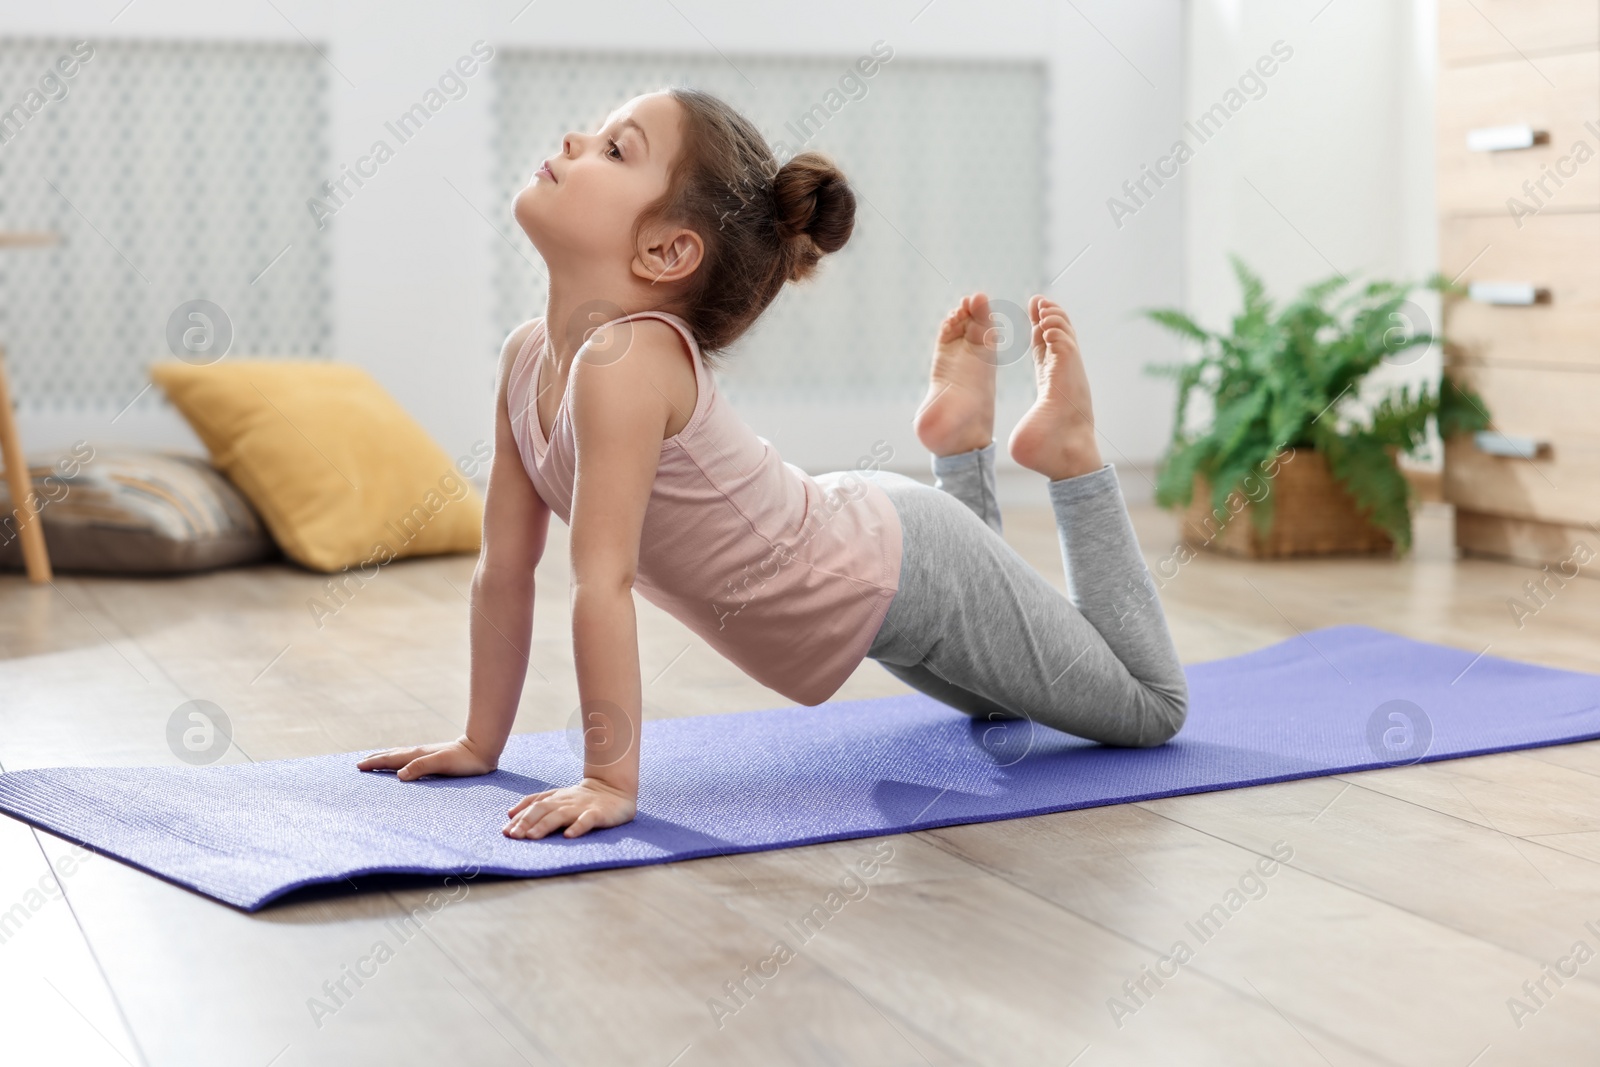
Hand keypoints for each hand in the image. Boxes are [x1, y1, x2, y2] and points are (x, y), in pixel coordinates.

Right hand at [357, 736, 497, 780]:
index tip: (358, 766)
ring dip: (386, 759)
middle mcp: (419, 753)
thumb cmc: (465, 761)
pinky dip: (400, 761)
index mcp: (418, 755)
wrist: (482, 750)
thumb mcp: (442, 764)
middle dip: (376, 759)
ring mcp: (426, 755)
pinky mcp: (434, 758)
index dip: (375, 763)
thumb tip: (399, 775)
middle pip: (393, 755)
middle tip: (360, 764)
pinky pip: (410, 760)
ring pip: (401, 756)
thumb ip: (421, 767)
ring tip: (376, 761)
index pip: (391, 759)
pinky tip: (403, 765)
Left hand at [504, 777, 636, 839]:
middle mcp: (565, 802)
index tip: (506, 831)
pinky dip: (577, 827)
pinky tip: (569, 836)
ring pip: (560, 815)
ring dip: (544, 825)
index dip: (519, 817)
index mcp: (555, 799)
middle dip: (526, 822)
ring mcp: (581, 807)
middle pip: (542, 810)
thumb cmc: (582, 798)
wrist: (614, 788)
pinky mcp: (598, 814)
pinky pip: (587, 820)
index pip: (533, 805)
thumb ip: (535, 804)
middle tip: (513, 836)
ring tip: (531, 837)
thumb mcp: (557, 798)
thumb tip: (510, 813)